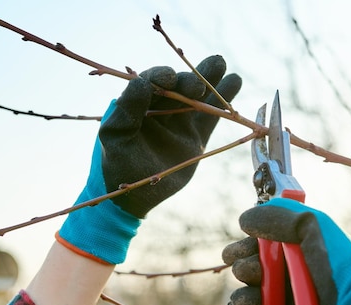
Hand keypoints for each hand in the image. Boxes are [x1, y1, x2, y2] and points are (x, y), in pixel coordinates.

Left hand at [101, 55, 241, 217]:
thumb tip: (142, 83)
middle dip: (189, 80)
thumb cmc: (118, 164)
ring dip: (210, 78)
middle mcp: (160, 107)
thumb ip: (126, 111)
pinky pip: (211, 115)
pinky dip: (223, 100)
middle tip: (198, 87)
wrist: (135, 195)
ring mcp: (179, 120)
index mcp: (138, 104)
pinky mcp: (195, 135)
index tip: (171, 78)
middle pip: (178, 86)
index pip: (152, 82)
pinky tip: (234, 80)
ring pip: (197, 96)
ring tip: (221, 63)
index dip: (162, 76)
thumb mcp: (115, 137)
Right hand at [222, 198, 350, 304]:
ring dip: (248, 277)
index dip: (253, 230)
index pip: (261, 229)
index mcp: (298, 241)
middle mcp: (286, 265)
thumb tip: (244, 221)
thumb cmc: (337, 267)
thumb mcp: (313, 225)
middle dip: (244, 253)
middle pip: (245, 251)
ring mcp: (277, 293)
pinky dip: (244, 304)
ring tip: (266, 284)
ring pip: (240, 278)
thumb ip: (277, 214)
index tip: (254, 234)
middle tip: (259, 261)